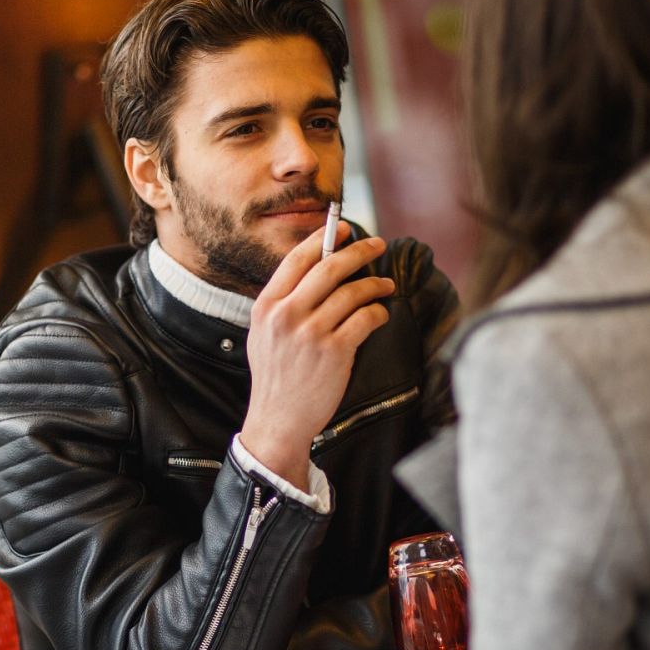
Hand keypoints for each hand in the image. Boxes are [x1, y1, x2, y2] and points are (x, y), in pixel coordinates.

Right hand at [241, 222, 393, 491]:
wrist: (278, 420)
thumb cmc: (275, 376)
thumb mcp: (263, 333)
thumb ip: (283, 303)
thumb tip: (316, 269)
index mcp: (267, 306)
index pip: (298, 259)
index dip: (324, 239)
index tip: (344, 229)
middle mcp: (287, 314)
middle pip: (330, 267)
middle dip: (359, 251)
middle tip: (378, 246)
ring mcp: (311, 333)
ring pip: (352, 292)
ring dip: (375, 284)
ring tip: (386, 285)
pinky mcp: (335, 351)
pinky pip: (365, 319)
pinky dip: (378, 312)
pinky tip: (380, 314)